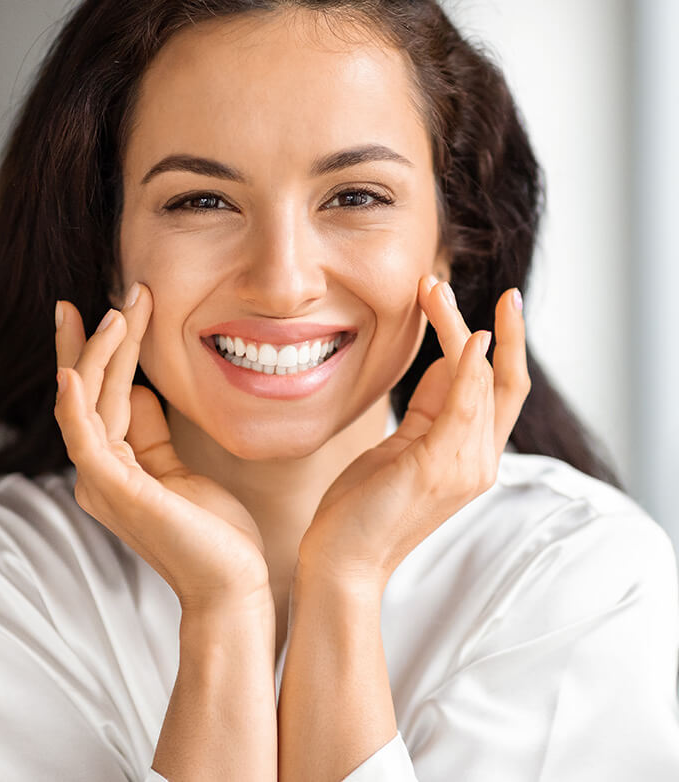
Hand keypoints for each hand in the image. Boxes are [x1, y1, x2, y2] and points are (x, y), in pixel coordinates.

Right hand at [53, 284, 271, 614]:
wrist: (232, 584)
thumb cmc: (213, 531)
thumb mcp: (179, 467)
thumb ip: (152, 432)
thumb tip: (139, 390)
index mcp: (112, 466)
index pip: (99, 396)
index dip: (100, 351)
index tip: (109, 307)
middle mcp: (97, 472)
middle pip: (89, 391)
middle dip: (100, 339)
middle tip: (121, 292)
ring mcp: (100, 482)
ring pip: (88, 403)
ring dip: (102, 353)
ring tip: (121, 310)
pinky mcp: (113, 490)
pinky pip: (85, 437)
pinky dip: (76, 403)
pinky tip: (75, 370)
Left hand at [296, 275, 530, 593]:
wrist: (342, 560)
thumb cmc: (364, 505)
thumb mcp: (402, 446)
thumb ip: (431, 409)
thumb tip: (449, 360)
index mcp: (471, 457)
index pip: (501, 391)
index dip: (506, 346)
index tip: (498, 306)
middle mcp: (479, 462)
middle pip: (506, 382)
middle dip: (503, 331)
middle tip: (482, 288)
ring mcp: (465, 467)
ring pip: (481, 380)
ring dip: (459, 327)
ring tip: (432, 289)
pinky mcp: (439, 466)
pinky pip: (465, 403)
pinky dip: (468, 364)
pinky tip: (464, 333)